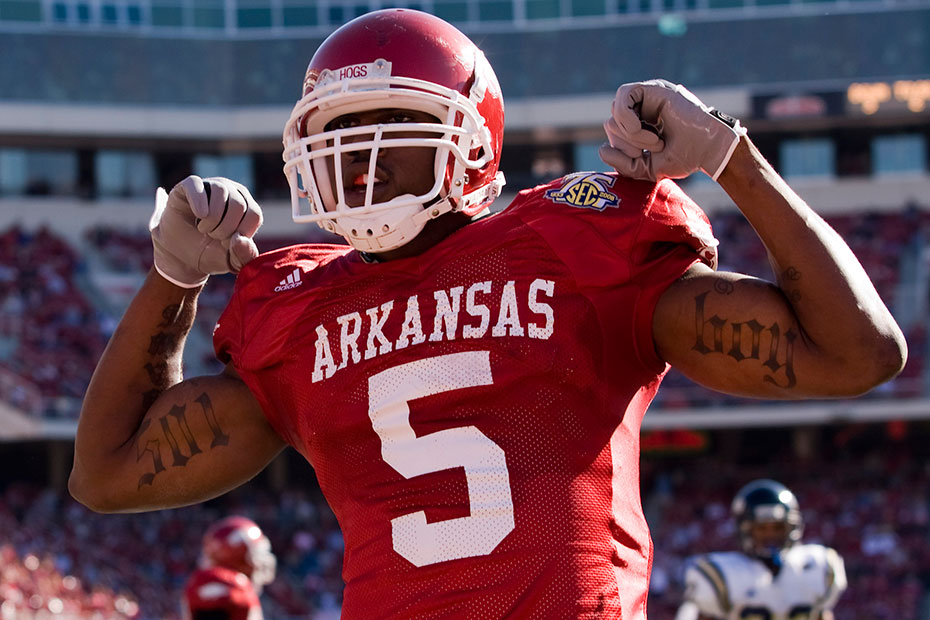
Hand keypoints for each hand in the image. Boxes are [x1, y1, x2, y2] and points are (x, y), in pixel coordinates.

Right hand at [149, 176, 262, 287]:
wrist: (180, 253)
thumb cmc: (209, 253)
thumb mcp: (230, 261)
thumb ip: (243, 256)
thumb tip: (240, 239)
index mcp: (248, 207)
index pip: (254, 215)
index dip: (240, 234)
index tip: (227, 243)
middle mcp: (233, 192)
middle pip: (238, 204)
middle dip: (224, 229)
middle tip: (212, 237)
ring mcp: (212, 185)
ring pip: (220, 191)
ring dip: (211, 218)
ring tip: (203, 229)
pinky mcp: (189, 186)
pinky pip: (196, 184)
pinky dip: (198, 201)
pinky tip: (198, 215)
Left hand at [599, 79, 746, 180]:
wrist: (709, 148)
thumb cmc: (684, 158)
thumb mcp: (647, 168)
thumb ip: (623, 164)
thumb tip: (602, 149)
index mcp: (639, 124)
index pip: (612, 134)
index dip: (619, 150)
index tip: (641, 158)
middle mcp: (641, 108)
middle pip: (611, 123)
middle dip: (626, 144)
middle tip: (652, 150)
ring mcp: (647, 97)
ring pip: (615, 112)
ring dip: (631, 134)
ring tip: (655, 142)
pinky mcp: (653, 88)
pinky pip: (623, 97)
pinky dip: (627, 119)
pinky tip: (642, 129)